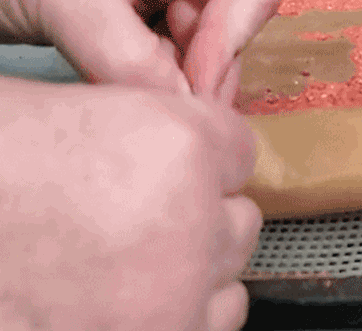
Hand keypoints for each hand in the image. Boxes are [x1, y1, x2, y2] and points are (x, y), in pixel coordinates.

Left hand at [0, 0, 281, 101]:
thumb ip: (130, 58)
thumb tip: (181, 114)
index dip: (231, 39)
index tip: (194, 87)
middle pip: (225, 20)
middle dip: (199, 67)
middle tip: (169, 113)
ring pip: (188, 44)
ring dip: (167, 77)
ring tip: (132, 102)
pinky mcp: (117, 7)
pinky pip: (151, 52)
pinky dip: (139, 77)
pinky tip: (117, 93)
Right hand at [0, 77, 260, 330]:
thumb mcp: (62, 112)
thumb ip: (140, 127)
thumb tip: (180, 155)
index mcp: (177, 144)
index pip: (238, 151)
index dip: (194, 156)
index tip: (158, 168)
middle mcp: (188, 222)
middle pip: (236, 218)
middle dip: (194, 216)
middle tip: (128, 218)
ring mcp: (169, 299)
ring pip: (226, 281)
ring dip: (188, 271)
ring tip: (119, 264)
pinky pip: (201, 328)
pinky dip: (170, 316)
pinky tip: (114, 300)